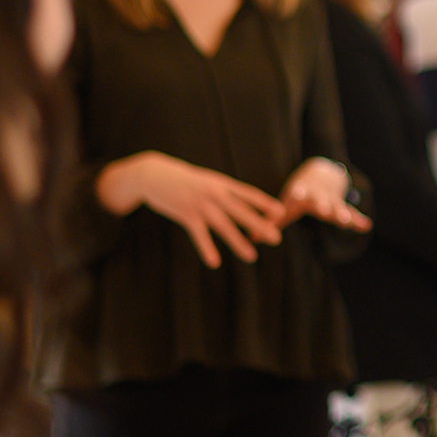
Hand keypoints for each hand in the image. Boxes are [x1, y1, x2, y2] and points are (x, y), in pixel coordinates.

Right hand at [99, 152, 283, 268]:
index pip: (249, 194)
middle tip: (276, 239)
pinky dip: (207, 248)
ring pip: (224, 225)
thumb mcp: (207, 181)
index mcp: (222, 184)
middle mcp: (215, 193)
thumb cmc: (184, 180)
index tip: (282, 213)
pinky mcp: (185, 213)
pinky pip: (199, 234)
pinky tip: (215, 262)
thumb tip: (243, 205)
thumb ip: (223, 192)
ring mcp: (200, 203)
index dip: (265, 204)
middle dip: (260, 225)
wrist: (154, 174)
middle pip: (241, 211)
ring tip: (252, 257)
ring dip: (238, 242)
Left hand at [274, 157, 371, 231]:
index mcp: (300, 193)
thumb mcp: (287, 202)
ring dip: (342, 213)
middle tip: (325, 211)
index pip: (297, 194)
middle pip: (320, 201)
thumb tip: (252, 239)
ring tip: (346, 220)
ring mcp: (330, 200)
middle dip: (322, 206)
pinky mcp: (341, 204)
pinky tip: (365, 225)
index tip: (297, 194)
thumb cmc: (299, 193)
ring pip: (337, 207)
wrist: (323, 170)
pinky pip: (350, 212)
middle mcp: (317, 195)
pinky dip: (357, 219)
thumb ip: (272, 222)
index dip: (297, 194)